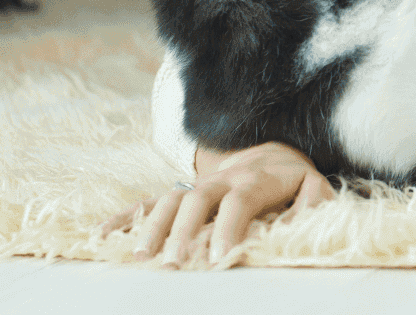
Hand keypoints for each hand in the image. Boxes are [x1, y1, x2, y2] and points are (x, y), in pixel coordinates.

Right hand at [99, 141, 333, 266]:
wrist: (269, 150)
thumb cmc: (291, 178)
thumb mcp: (312, 182)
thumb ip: (314, 200)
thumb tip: (302, 222)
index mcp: (254, 179)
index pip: (239, 201)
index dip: (229, 227)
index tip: (219, 258)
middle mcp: (220, 180)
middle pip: (196, 200)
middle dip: (183, 232)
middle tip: (174, 265)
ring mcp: (195, 185)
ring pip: (168, 200)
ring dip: (152, 227)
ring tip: (139, 257)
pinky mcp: (179, 193)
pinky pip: (148, 203)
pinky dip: (124, 217)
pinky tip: (101, 236)